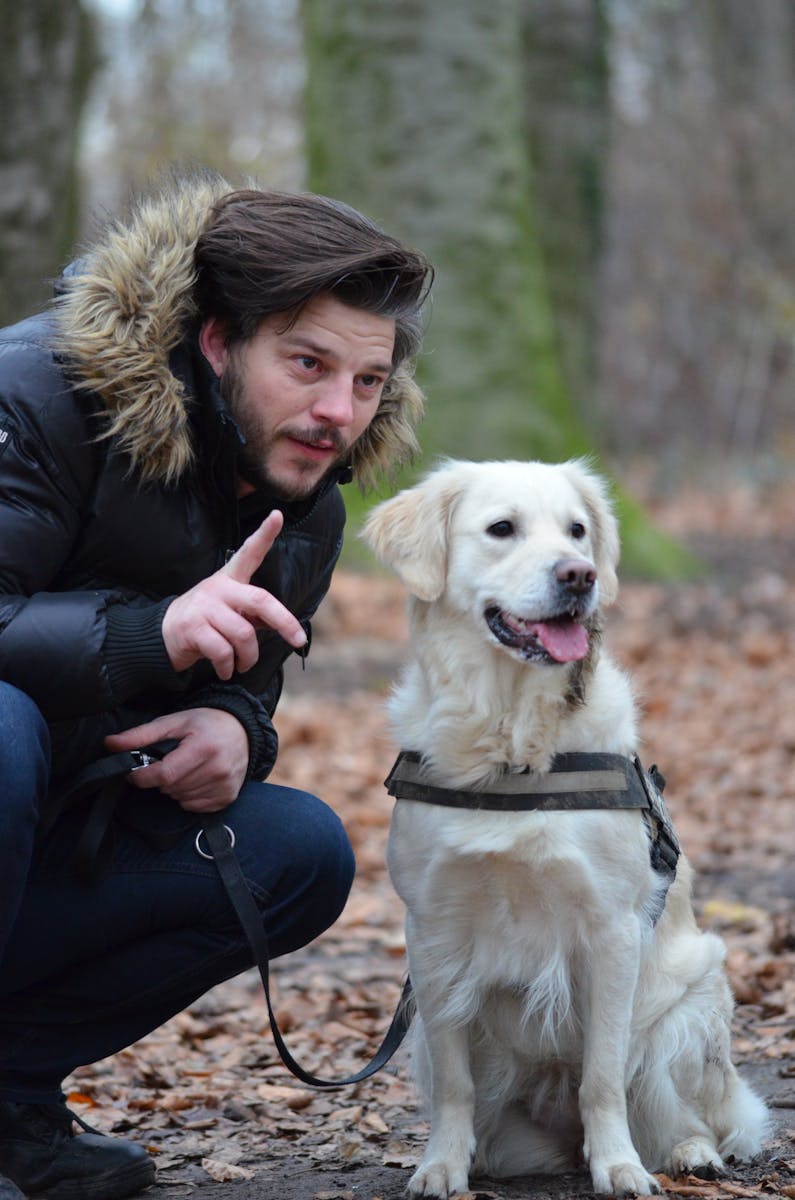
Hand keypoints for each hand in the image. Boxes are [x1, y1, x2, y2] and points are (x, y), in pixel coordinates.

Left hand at [105, 708, 248, 811]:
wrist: (243, 730)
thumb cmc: (206, 724)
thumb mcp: (173, 722)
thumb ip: (140, 735)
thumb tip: (110, 744)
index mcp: (203, 747)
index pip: (164, 775)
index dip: (143, 777)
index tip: (136, 773)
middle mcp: (217, 769)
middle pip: (170, 788)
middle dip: (160, 779)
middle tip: (168, 763)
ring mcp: (224, 785)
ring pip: (180, 799)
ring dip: (174, 788)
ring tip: (184, 769)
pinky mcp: (228, 797)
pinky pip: (193, 807)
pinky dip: (188, 797)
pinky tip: (195, 779)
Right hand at [162, 510, 306, 679]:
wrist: (162, 636)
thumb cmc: (206, 622)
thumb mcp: (231, 612)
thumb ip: (255, 614)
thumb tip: (284, 626)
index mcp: (229, 579)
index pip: (249, 553)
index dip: (264, 534)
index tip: (277, 515)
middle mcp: (218, 588)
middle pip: (260, 600)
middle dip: (285, 622)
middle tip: (298, 640)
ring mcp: (204, 607)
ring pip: (243, 634)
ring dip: (249, 657)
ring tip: (243, 665)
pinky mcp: (193, 628)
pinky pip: (223, 652)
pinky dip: (229, 666)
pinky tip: (226, 670)